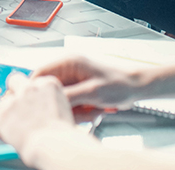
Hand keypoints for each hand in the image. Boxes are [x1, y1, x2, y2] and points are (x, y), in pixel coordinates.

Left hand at [0, 73, 75, 157]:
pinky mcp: (0, 117)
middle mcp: (29, 88)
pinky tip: (10, 134)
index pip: (35, 82)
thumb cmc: (64, 134)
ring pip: (4, 102)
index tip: (37, 105)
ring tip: (20, 128)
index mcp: (48, 84)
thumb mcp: (65, 109)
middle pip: (15, 80)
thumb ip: (49, 101)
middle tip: (20, 107)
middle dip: (15, 91)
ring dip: (9, 112)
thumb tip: (39, 106)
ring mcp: (13, 102)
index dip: (34, 94)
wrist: (54, 146)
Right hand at [33, 56, 151, 108]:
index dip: (36, 92)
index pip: (39, 75)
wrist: (138, 87)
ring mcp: (73, 80)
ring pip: (60, 100)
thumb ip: (67, 96)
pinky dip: (80, 112)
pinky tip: (94, 111)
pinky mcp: (79, 90)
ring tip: (92, 111)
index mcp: (68, 62)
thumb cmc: (120, 84)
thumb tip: (45, 101)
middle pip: (49, 91)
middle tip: (80, 112)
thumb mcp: (91, 92)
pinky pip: (70, 104)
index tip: (38, 107)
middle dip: (64, 105)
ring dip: (74, 111)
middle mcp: (68, 69)